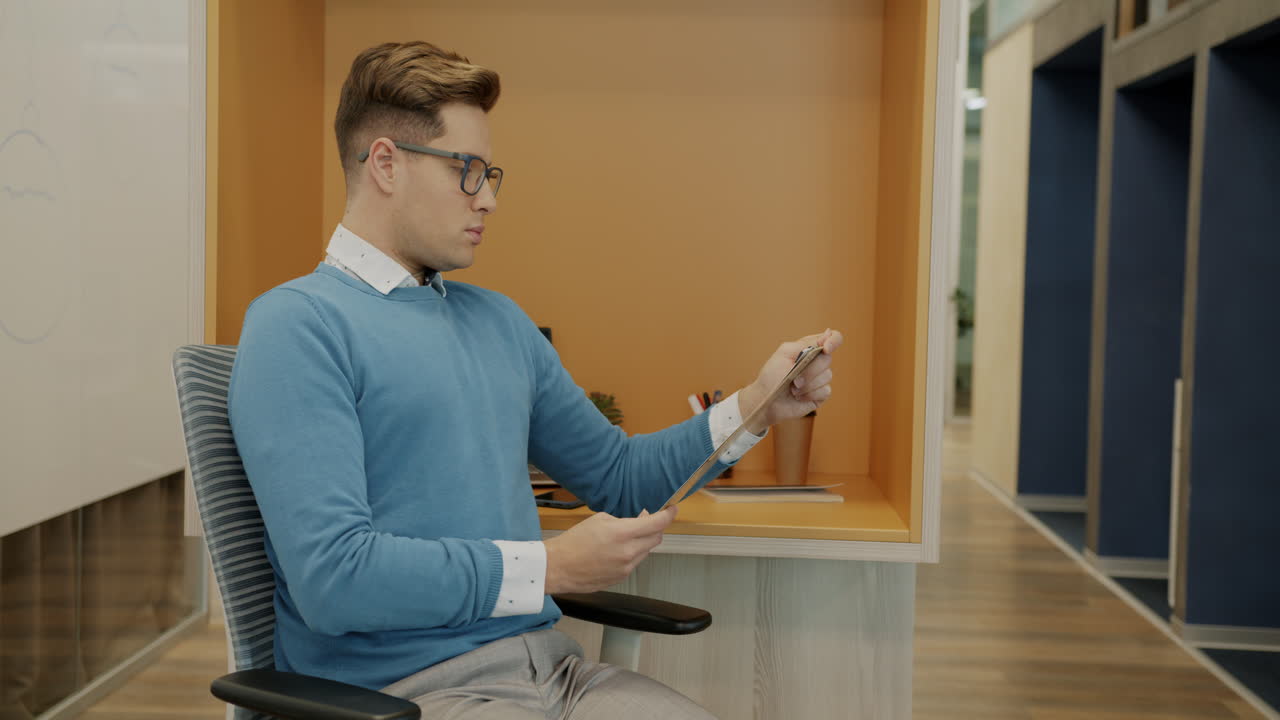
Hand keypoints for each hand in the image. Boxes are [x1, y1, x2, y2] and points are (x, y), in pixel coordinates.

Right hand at [544, 507, 676, 593]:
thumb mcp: (599, 519)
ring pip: (646, 551)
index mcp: (623, 534)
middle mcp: (629, 552)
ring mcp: (626, 568)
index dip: (668, 514)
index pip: (657, 523)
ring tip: (623, 537)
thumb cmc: (574, 542)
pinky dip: (631, 555)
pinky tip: (614, 552)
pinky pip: (634, 563)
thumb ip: (622, 520)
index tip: (672, 509)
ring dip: (641, 542)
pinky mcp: (621, 578)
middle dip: (654, 528)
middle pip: (656, 538)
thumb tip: (637, 521)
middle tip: (645, 520)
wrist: (558, 567)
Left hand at [738, 329, 842, 431]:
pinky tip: (799, 396)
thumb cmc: (772, 376)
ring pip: (827, 376)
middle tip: (794, 378)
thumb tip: (827, 334)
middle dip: (810, 370)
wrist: (766, 401)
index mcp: (809, 348)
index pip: (832, 338)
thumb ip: (805, 343)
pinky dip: (810, 394)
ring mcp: (820, 378)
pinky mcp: (821, 394)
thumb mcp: (784, 353)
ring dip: (807, 384)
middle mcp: (817, 362)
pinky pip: (825, 390)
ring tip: (793, 388)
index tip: (825, 349)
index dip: (833, 341)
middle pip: (828, 359)